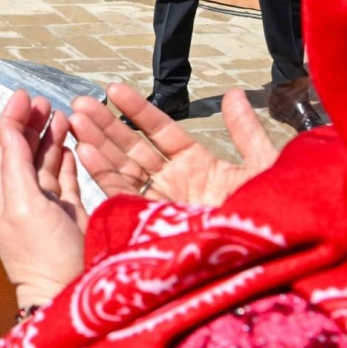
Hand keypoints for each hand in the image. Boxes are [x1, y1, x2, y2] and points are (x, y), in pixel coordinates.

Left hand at [0, 89, 86, 311]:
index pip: (1, 148)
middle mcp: (22, 199)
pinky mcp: (69, 218)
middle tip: (44, 100)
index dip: (10, 120)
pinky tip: (70, 145)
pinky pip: (64, 181)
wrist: (70, 296)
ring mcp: (46, 209)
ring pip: (43, 163)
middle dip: (29, 123)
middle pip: (21, 152)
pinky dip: (65, 160)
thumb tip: (7, 130)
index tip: (22, 95)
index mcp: (4, 196)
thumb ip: (15, 167)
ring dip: (49, 137)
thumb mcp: (24, 206)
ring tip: (60, 114)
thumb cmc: (44, 256)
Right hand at [70, 83, 279, 208]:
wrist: (266, 259)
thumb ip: (246, 132)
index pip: (160, 130)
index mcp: (199, 165)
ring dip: (97, 143)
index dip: (137, 109)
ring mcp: (160, 202)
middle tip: (79, 103)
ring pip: (121, 167)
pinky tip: (84, 151)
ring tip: (74, 119)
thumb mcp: (263, 167)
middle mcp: (174, 182)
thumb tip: (236, 93)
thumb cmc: (272, 217)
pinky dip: (102, 173)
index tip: (113, 88)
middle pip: (133, 147)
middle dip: (106, 124)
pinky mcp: (150, 223)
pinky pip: (121, 194)